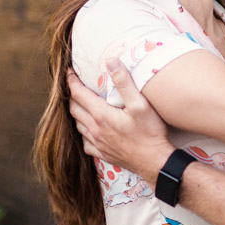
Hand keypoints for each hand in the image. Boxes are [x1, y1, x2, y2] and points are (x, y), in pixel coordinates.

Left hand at [68, 58, 174, 185]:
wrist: (155, 162)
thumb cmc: (150, 133)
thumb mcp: (140, 104)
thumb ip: (124, 82)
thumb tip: (111, 62)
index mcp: (101, 115)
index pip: (78, 94)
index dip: (72, 81)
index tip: (69, 71)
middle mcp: (95, 130)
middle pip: (74, 109)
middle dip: (72, 95)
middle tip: (76, 85)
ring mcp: (97, 143)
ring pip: (77, 125)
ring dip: (76, 112)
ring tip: (81, 103)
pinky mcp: (102, 154)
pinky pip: (85, 142)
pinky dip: (83, 131)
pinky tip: (89, 129)